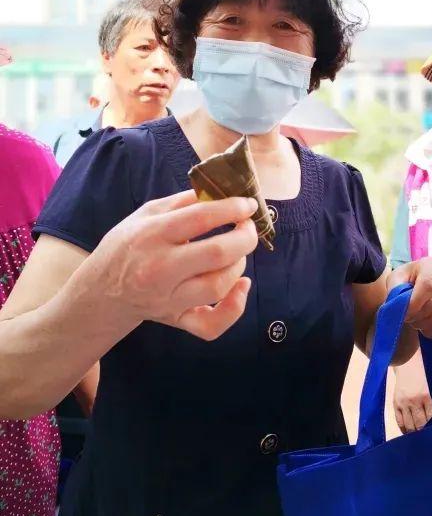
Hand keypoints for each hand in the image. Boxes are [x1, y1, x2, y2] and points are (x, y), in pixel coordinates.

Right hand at [81, 190, 257, 339]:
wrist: (98, 294)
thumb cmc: (127, 247)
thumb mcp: (145, 214)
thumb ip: (183, 201)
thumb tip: (222, 191)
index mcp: (152, 235)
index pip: (202, 217)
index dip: (234, 208)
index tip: (248, 205)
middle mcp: (159, 268)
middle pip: (217, 253)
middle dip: (245, 237)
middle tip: (248, 227)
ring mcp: (168, 298)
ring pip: (218, 286)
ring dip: (239, 266)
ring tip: (237, 252)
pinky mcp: (176, 320)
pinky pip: (211, 324)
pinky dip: (234, 308)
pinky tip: (241, 286)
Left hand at [388, 257, 431, 339]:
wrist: (418, 288)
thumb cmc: (406, 282)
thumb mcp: (396, 280)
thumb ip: (395, 289)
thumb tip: (401, 305)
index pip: (427, 285)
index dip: (414, 303)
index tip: (404, 312)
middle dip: (416, 316)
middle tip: (408, 316)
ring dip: (423, 325)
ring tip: (417, 319)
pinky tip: (427, 327)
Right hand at [393, 355, 431, 432]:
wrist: (407, 363)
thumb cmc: (422, 374)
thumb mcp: (430, 387)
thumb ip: (431, 402)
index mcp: (426, 396)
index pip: (431, 417)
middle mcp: (414, 401)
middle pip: (420, 423)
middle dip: (425, 432)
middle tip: (429, 439)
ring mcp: (403, 403)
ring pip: (409, 425)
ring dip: (414, 433)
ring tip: (419, 438)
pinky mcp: (395, 404)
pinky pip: (399, 421)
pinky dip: (404, 429)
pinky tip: (407, 433)